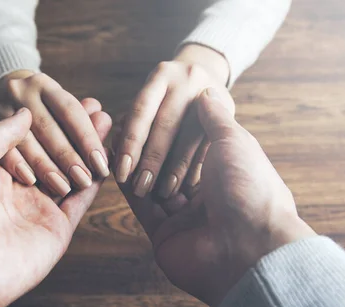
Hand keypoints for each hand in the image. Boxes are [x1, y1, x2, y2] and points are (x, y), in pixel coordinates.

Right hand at [0, 70, 109, 196]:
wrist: (1, 96)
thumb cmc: (42, 109)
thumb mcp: (59, 107)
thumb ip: (82, 118)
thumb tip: (103, 118)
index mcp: (44, 84)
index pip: (71, 112)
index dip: (88, 139)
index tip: (101, 164)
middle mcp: (21, 92)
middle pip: (48, 128)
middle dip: (68, 157)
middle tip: (85, 179)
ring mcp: (0, 109)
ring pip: (26, 141)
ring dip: (46, 166)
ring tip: (64, 187)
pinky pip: (2, 149)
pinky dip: (18, 165)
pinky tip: (32, 181)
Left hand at [0, 104, 111, 306]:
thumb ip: (1, 133)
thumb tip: (25, 113)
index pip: (29, 141)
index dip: (50, 121)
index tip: (70, 100)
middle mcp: (16, 191)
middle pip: (53, 155)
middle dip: (75, 132)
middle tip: (97, 108)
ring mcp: (37, 211)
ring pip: (71, 174)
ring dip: (90, 150)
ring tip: (108, 123)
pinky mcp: (56, 230)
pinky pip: (80, 201)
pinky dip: (96, 180)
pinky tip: (108, 156)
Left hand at [114, 44, 234, 198]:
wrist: (208, 74)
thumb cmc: (166, 97)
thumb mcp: (150, 99)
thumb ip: (133, 122)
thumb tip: (116, 156)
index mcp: (161, 75)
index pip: (141, 112)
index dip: (131, 145)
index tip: (121, 174)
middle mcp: (187, 79)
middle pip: (166, 125)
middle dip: (152, 160)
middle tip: (141, 189)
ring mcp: (210, 93)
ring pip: (190, 137)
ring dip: (177, 169)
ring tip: (165, 193)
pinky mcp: (229, 110)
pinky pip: (209, 144)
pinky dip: (196, 167)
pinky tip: (187, 187)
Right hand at [119, 89, 315, 306]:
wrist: (249, 245)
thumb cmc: (249, 188)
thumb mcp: (235, 142)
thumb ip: (214, 118)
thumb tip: (206, 93)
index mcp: (226, 173)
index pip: (191, 145)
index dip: (171, 129)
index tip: (153, 111)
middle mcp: (206, 196)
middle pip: (169, 166)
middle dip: (147, 148)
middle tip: (125, 127)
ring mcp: (184, 217)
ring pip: (152, 186)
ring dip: (134, 165)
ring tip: (115, 142)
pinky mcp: (164, 235)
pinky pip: (142, 207)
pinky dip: (128, 186)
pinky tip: (115, 165)